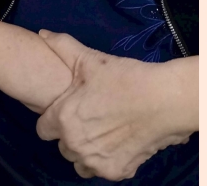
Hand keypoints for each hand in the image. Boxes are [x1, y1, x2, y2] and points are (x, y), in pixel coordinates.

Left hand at [35, 31, 192, 181]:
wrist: (164, 100)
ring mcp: (96, 162)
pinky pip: (102, 170)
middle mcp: (75, 145)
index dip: (53, 118)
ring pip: (80, 162)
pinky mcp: (116, 171)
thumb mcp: (90, 59)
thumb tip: (43, 34)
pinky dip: (108, 159)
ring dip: (86, 151)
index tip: (68, 110)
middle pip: (62, 146)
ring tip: (102, 133)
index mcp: (63, 119)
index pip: (43, 129)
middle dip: (71, 134)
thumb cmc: (124, 78)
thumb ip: (62, 46)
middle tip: (89, 118)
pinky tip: (118, 142)